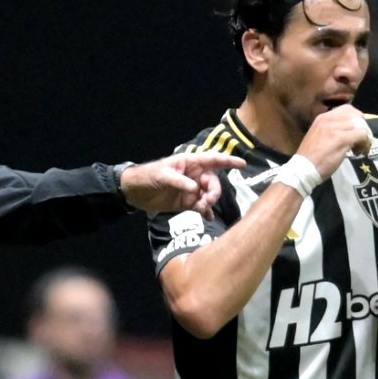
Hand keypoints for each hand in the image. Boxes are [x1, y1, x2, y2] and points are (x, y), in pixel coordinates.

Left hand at [119, 153, 245, 218]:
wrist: (135, 191)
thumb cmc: (148, 176)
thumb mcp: (163, 176)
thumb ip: (180, 182)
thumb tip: (195, 189)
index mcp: (190, 163)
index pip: (212, 160)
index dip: (228, 161)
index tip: (242, 164)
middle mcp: (194, 175)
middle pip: (212, 182)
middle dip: (214, 192)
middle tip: (207, 201)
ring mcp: (191, 190)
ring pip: (208, 195)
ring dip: (209, 203)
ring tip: (202, 209)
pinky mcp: (187, 202)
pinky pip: (201, 207)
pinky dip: (206, 212)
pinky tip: (208, 218)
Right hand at [296, 104, 372, 179]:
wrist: (303, 169)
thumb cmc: (310, 157)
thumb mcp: (318, 136)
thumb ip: (331, 129)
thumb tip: (348, 130)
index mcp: (322, 118)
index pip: (346, 109)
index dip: (355, 119)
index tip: (354, 131)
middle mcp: (328, 119)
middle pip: (356, 114)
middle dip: (362, 126)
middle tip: (360, 139)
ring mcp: (335, 128)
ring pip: (361, 124)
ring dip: (364, 137)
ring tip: (359, 148)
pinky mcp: (341, 139)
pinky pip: (362, 135)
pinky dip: (365, 144)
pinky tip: (359, 152)